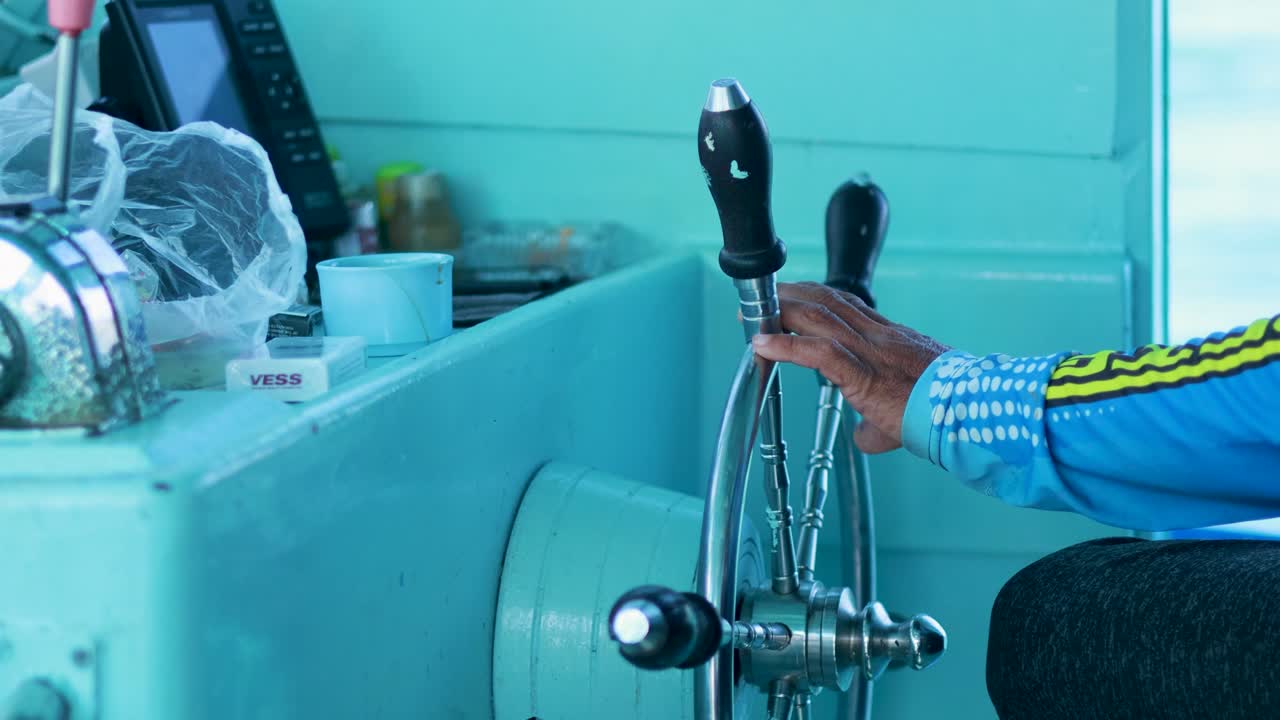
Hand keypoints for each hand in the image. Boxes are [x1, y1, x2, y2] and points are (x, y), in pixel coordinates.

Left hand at [751, 282, 949, 453]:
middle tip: (761, 296)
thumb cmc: (942, 413)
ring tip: (752, 313)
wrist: (967, 413)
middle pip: (826, 300)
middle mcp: (877, 336)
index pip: (846, 305)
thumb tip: (863, 438)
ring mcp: (869, 350)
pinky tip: (762, 344)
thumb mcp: (903, 415)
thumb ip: (876, 425)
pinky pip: (818, 351)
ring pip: (817, 316)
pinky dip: (785, 346)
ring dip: (780, 311)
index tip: (794, 297)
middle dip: (790, 295)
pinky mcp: (863, 372)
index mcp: (889, 339)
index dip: (816, 297)